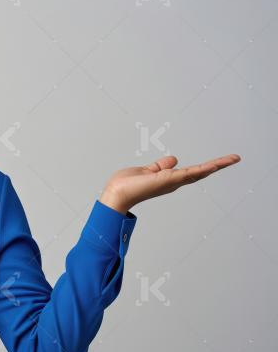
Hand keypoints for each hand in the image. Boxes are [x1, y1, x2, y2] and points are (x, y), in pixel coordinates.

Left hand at [99, 153, 241, 213]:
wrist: (117, 193)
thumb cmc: (127, 185)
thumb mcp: (147, 170)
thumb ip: (160, 166)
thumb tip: (174, 159)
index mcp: (168, 179)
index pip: (191, 171)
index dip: (205, 167)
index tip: (219, 161)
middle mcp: (174, 182)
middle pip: (200, 172)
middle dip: (218, 165)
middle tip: (235, 158)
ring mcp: (173, 182)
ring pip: (200, 172)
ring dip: (217, 165)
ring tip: (233, 158)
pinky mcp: (170, 180)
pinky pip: (191, 172)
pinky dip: (204, 168)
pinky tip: (216, 164)